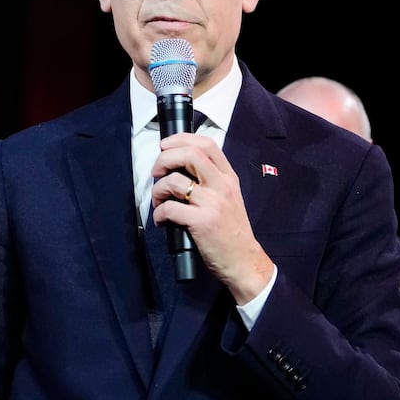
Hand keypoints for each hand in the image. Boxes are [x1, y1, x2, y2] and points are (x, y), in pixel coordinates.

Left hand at [151, 133, 273, 303]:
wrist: (243, 261)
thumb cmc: (231, 231)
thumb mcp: (229, 198)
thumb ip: (211, 181)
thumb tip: (179, 168)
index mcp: (228, 178)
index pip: (207, 144)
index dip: (182, 139)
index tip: (166, 145)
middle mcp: (222, 186)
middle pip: (190, 154)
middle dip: (165, 158)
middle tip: (157, 171)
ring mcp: (213, 204)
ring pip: (175, 181)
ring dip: (158, 190)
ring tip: (158, 201)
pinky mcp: (202, 223)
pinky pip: (170, 208)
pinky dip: (159, 213)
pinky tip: (162, 220)